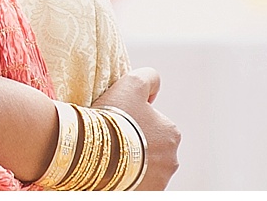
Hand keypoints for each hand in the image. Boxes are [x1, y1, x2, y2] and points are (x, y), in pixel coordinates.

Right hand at [92, 67, 178, 189]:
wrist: (94, 150)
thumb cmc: (114, 117)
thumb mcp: (132, 83)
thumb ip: (149, 77)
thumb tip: (155, 84)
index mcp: (172, 133)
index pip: (155, 124)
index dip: (136, 120)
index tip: (119, 121)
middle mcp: (172, 160)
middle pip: (152, 147)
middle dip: (137, 144)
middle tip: (114, 138)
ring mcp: (159, 181)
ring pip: (146, 167)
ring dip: (133, 162)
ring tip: (111, 155)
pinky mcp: (145, 193)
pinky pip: (138, 184)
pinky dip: (127, 178)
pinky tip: (112, 170)